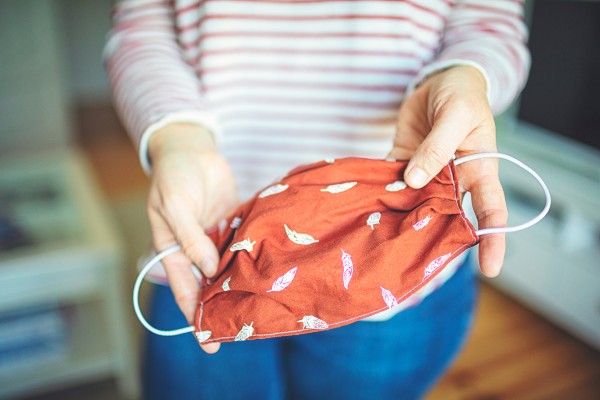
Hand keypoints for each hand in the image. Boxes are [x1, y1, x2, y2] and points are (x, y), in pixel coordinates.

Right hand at [148, 123, 239, 352]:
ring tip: (259, 307)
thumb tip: (209, 270)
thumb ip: (190, 238)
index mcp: (173, 250)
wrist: (191, 149)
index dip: (195, 316)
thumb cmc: (175, 176)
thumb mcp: (175, 206)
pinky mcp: (234, 225)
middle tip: (239, 332)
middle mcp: (195, 250)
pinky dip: (253, 257)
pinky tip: (270, 272)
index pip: (184, 289)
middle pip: (208, 286)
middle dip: (221, 309)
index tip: (207, 341)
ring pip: (228, 269)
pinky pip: (243, 245)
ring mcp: (216, 238)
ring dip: (240, 285)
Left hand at [389, 66, 506, 276]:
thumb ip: (436, 148)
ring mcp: (427, 175)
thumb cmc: (461, 96)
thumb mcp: (455, 116)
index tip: (492, 270)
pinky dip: (381, 196)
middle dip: (437, 242)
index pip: (492, 211)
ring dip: (403, 222)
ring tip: (385, 248)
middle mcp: (454, 180)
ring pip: (417, 205)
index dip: (494, 240)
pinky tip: (366, 211)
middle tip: (418, 267)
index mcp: (480, 170)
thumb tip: (413, 181)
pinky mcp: (402, 165)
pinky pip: (393, 185)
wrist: (438, 81)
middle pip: (449, 218)